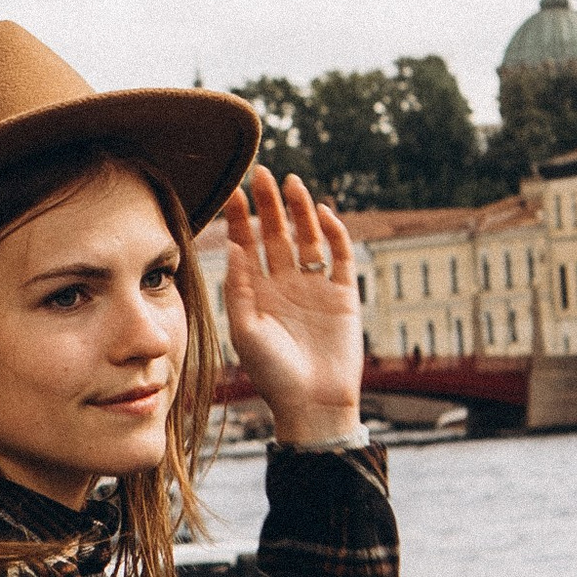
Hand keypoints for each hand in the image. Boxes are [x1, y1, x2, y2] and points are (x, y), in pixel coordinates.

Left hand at [220, 167, 360, 436]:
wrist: (312, 403)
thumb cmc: (272, 374)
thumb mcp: (245, 331)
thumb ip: (239, 288)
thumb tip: (235, 246)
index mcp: (258, 291)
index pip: (248, 244)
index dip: (241, 218)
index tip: (233, 191)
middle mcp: (285, 284)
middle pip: (277, 233)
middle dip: (269, 205)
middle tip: (260, 173)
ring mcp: (315, 288)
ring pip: (308, 238)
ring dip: (300, 211)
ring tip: (290, 183)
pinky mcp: (343, 296)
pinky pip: (340, 257)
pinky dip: (334, 235)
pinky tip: (323, 215)